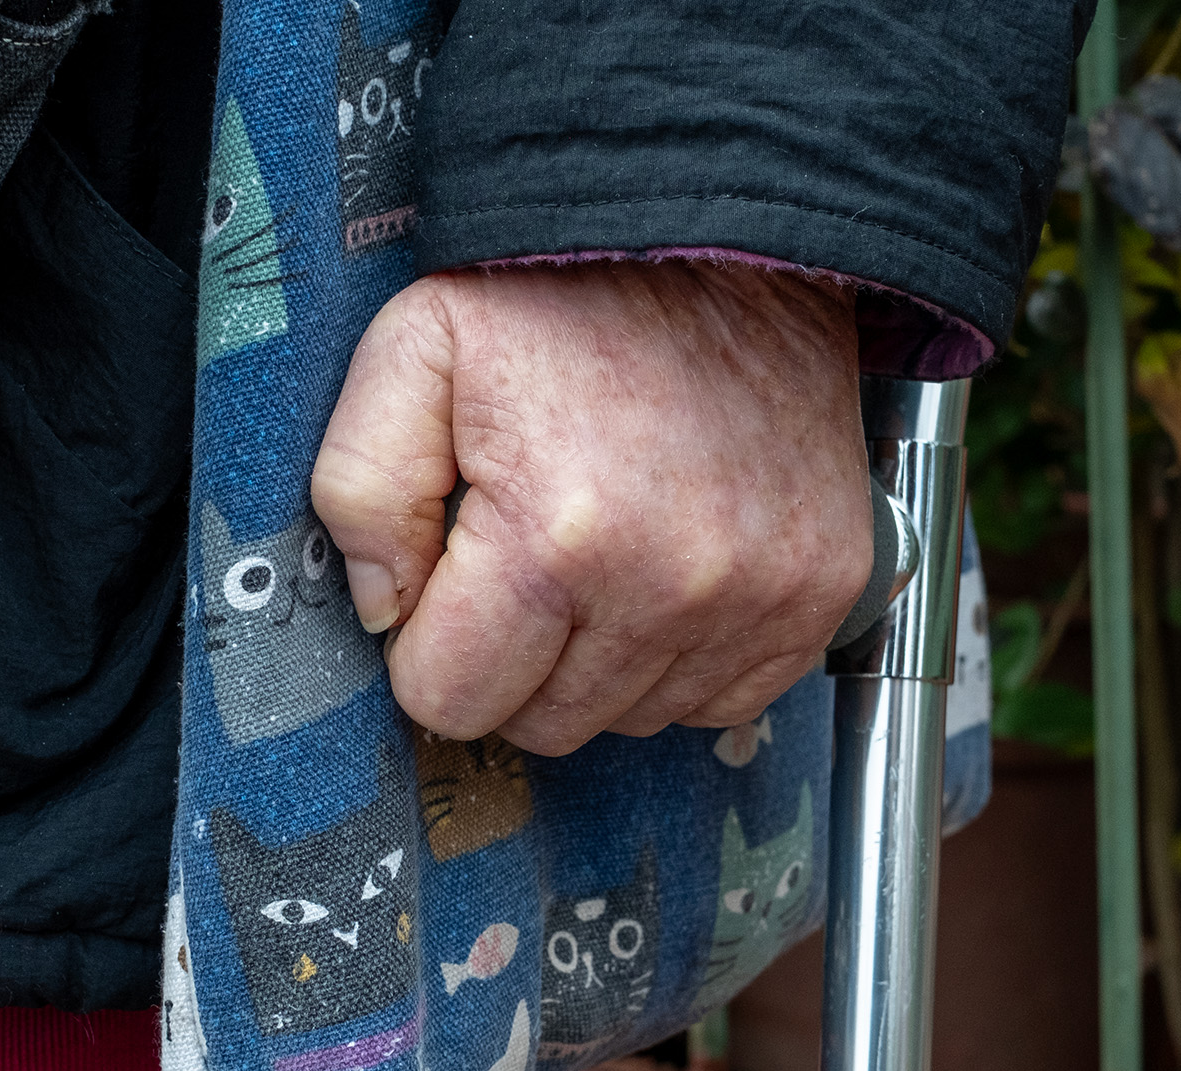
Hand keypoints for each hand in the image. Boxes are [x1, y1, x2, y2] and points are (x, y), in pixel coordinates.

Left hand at [311, 261, 868, 756]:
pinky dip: (682, 656)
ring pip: (633, 720)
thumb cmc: (568, 292)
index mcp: (559, 539)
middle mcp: (672, 589)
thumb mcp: (415, 349)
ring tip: (601, 549)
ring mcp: (760, 600)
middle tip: (522, 558)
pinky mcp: (820, 594)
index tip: (451, 581)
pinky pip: (724, 700)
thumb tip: (388, 611)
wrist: (737, 235)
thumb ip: (360, 490)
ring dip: (599, 661)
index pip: (451, 700)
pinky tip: (665, 573)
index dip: (430, 647)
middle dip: (512, 659)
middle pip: (544, 724)